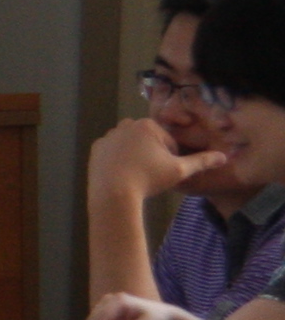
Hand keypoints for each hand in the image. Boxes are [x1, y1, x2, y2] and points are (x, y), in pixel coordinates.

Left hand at [90, 114, 211, 205]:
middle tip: (151, 174)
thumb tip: (224, 156)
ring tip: (137, 176)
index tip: (164, 171)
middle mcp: (125, 125)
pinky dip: (119, 162)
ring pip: (130, 146)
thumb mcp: (179, 170)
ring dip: (136, 157)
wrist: (113, 193)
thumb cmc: (149, 179)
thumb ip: (201, 161)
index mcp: (146, 125)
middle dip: (153, 155)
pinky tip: (122, 175)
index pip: (167, 141)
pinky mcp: (96, 149)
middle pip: (148, 141)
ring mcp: (108, 136)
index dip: (171, 157)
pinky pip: (113, 153)